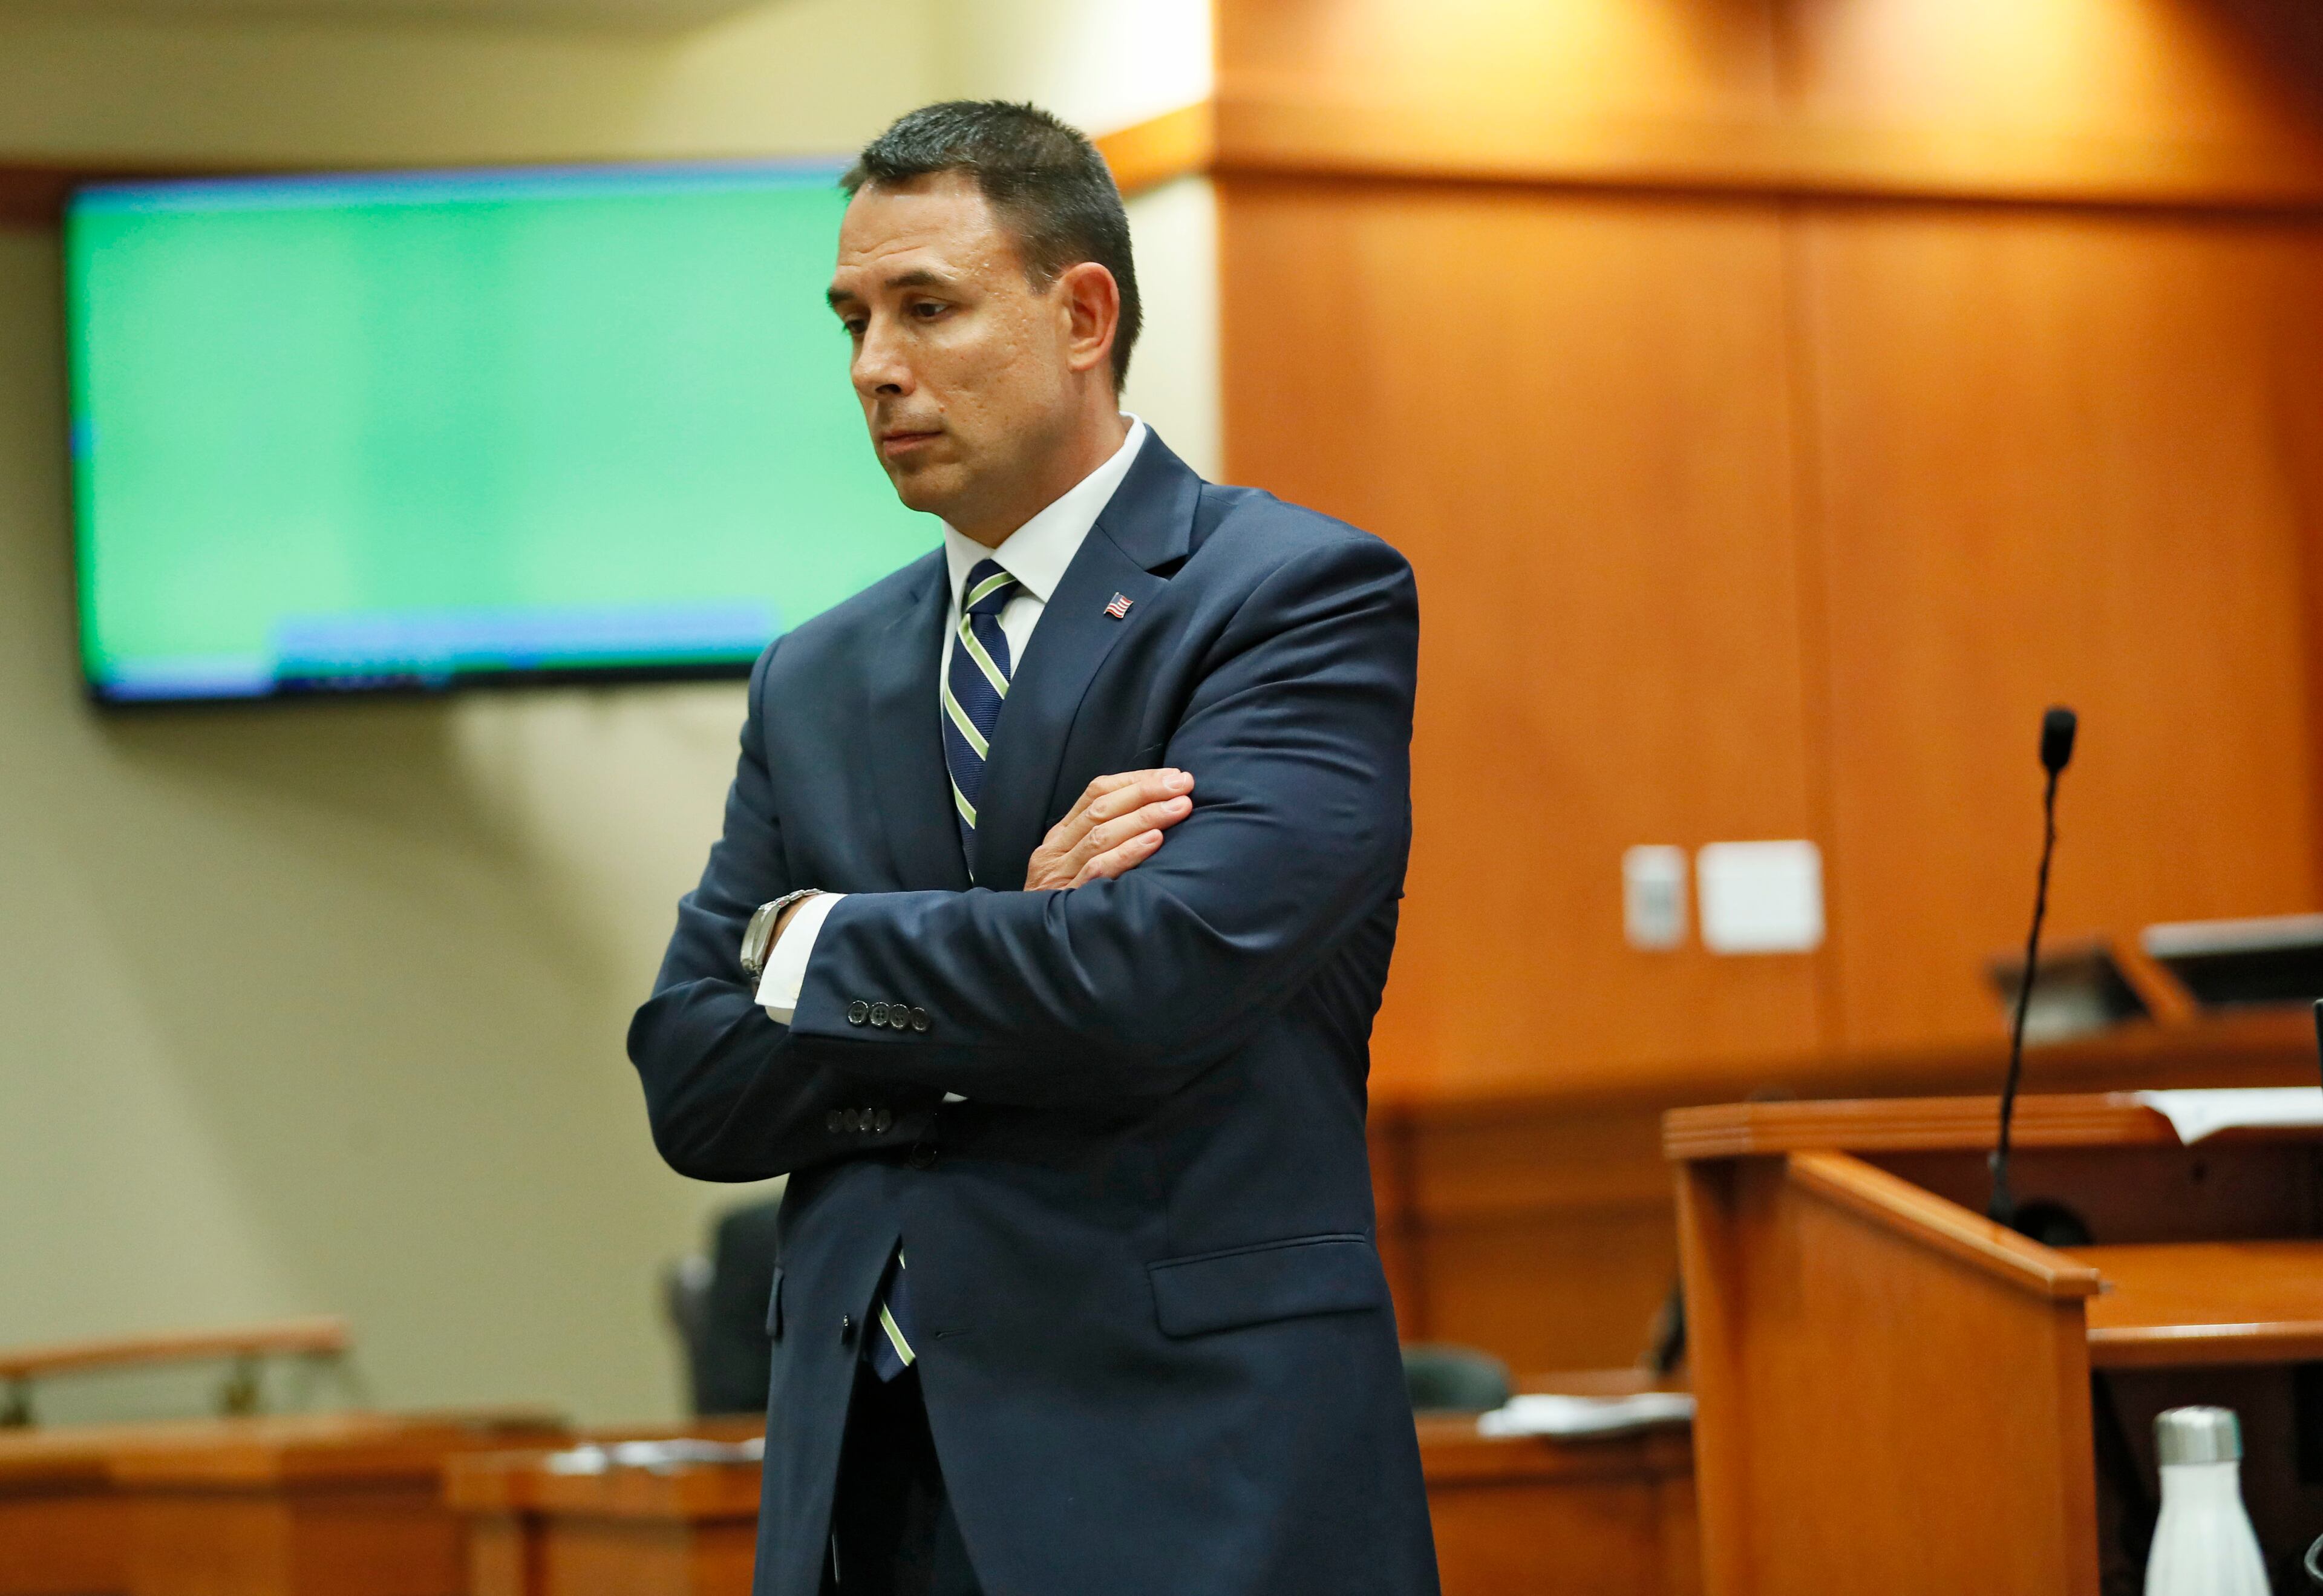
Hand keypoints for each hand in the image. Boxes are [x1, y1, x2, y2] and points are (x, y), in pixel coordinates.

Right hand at [1023, 768, 1195, 890]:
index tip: (1172, 776)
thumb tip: (1156, 814)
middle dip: (1146, 792)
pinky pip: (1099, 869)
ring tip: (1180, 807)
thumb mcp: (1074, 868)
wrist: (1029, 946)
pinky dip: (1128, 852)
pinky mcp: (1068, 899)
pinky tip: (1155, 841)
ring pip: (1102, 835)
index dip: (1135, 781)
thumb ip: (1103, 842)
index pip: (1096, 793)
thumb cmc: (1066, 906)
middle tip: (1184, 785)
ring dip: (1145, 817)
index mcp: (1059, 837)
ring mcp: (1060, 875)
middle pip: (1102, 809)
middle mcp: (1056, 851)